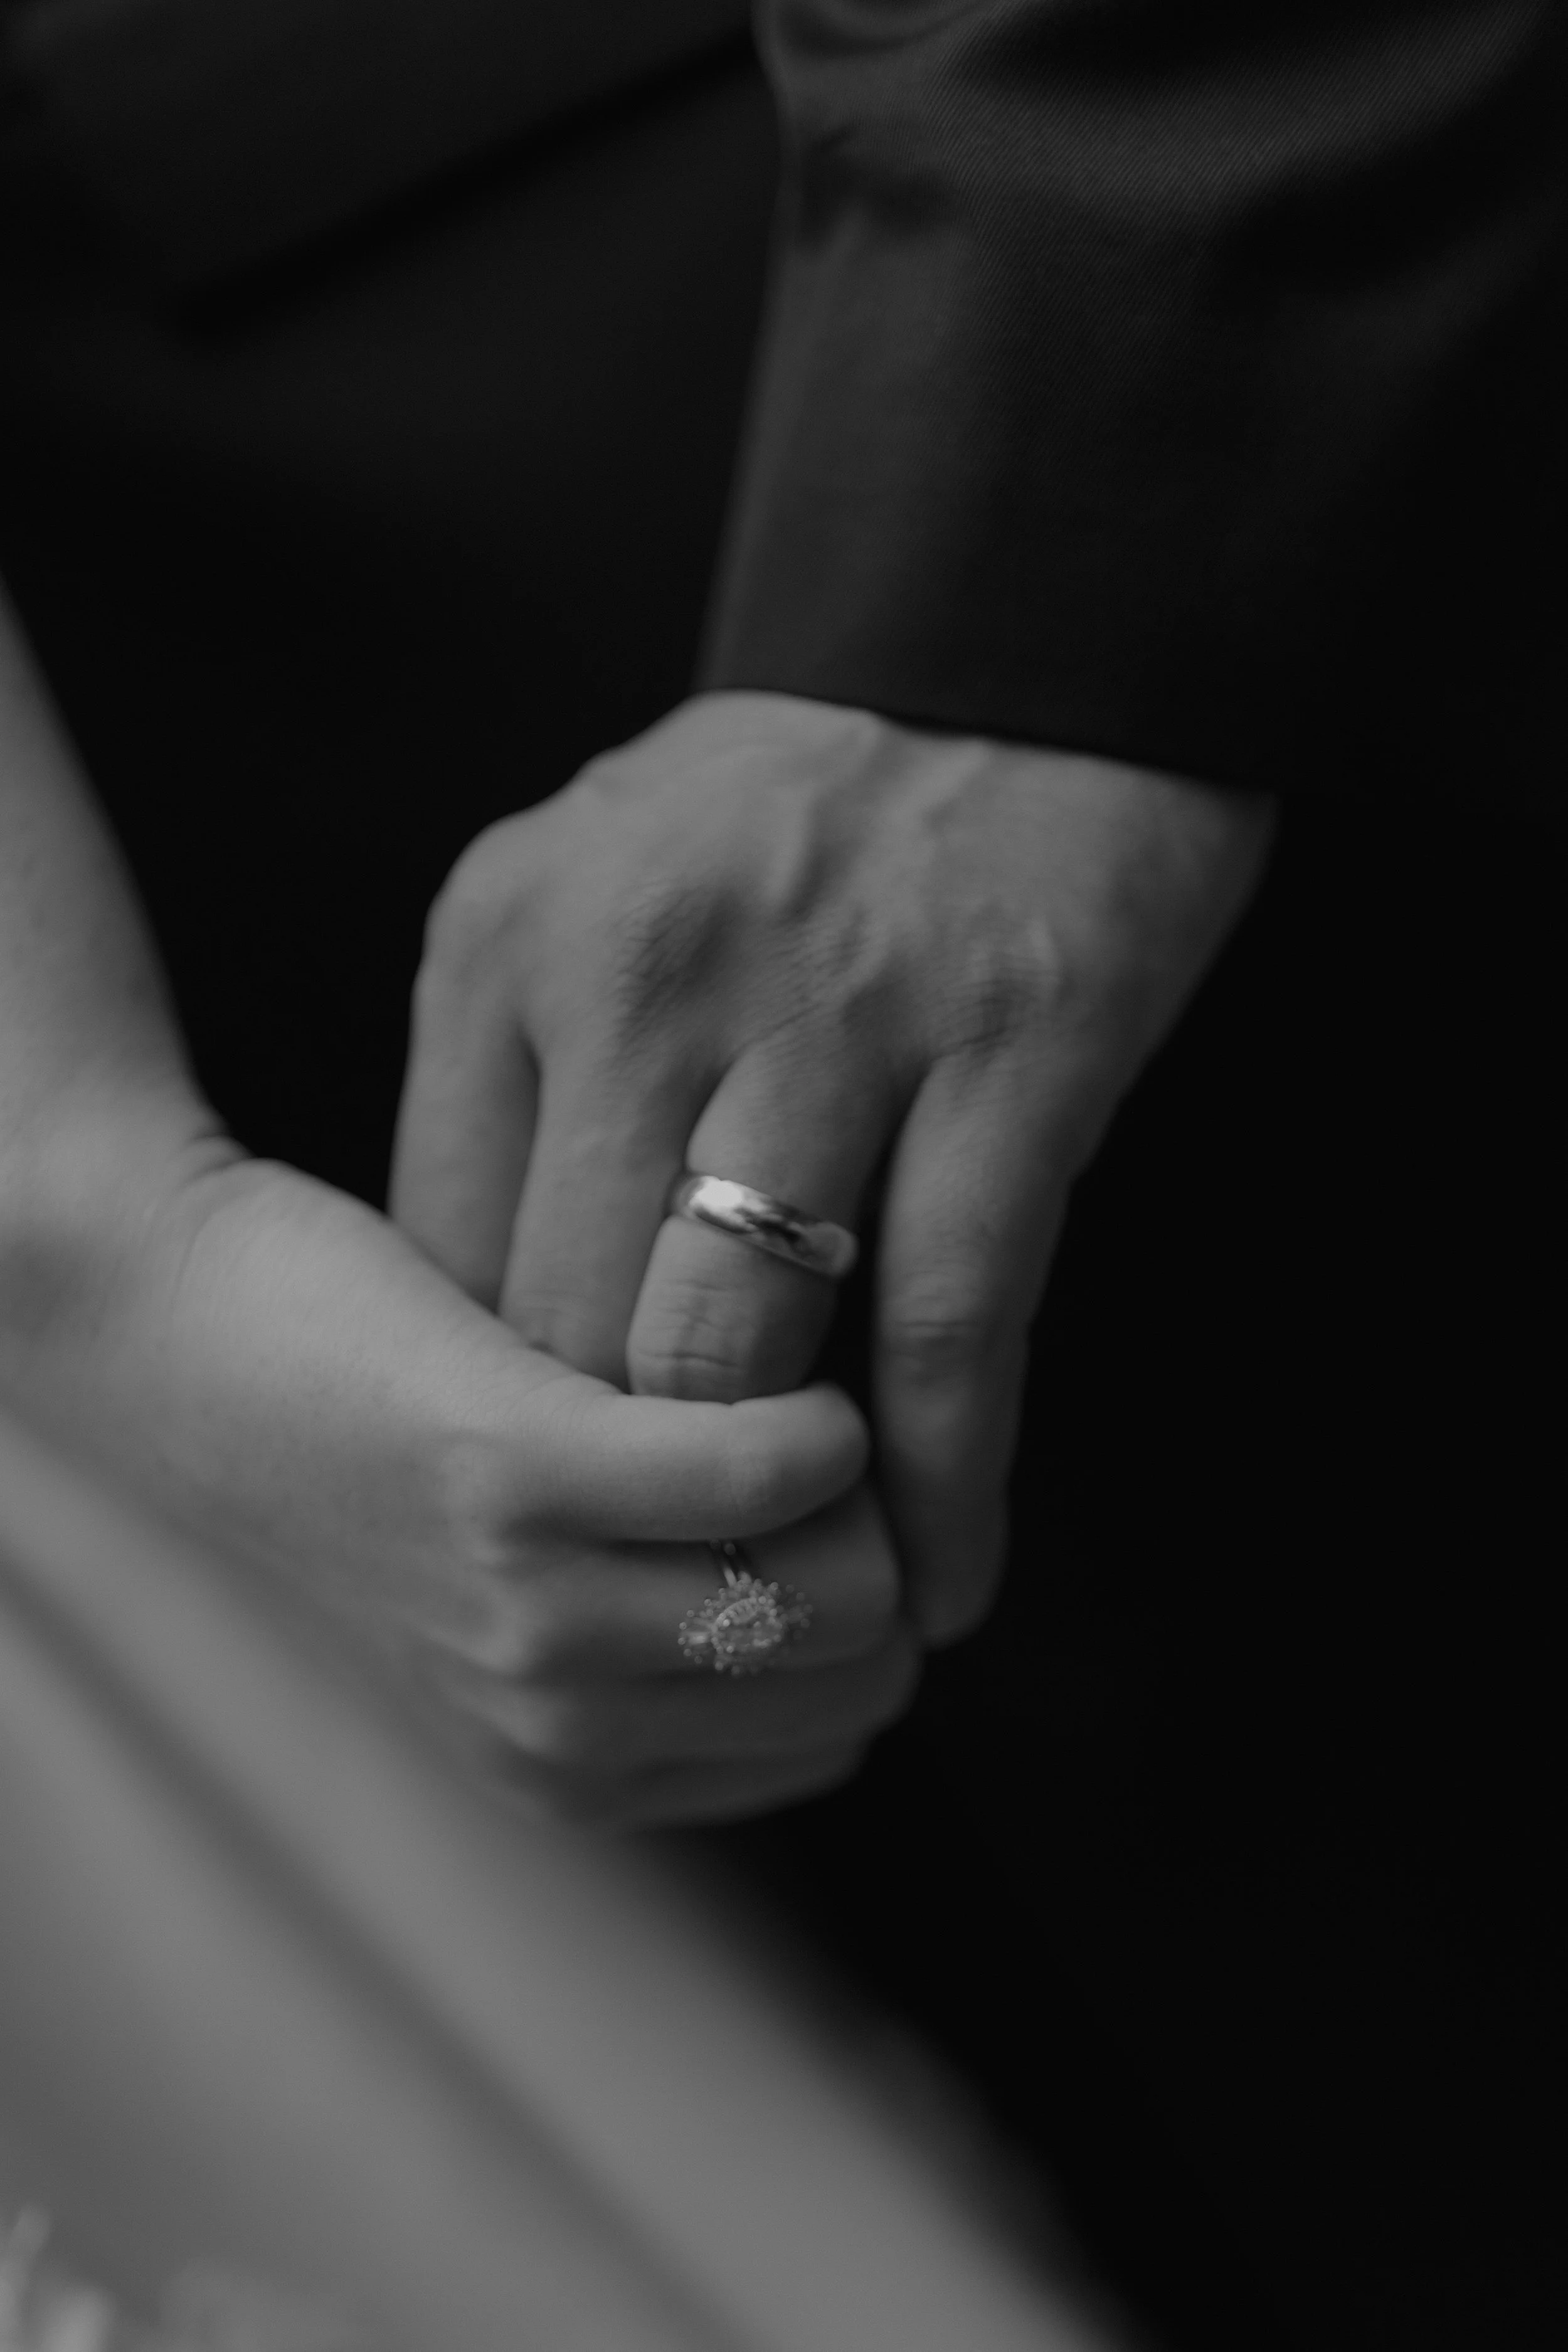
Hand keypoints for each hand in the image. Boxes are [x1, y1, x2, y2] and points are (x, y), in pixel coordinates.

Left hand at [2, 1109, 911, 1827]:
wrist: (183, 1328)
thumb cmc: (388, 1434)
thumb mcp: (525, 1586)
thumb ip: (671, 1629)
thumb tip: (880, 1583)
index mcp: (566, 1764)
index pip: (834, 1738)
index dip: (873, 1615)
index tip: (847, 1509)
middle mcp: (549, 1719)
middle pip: (853, 1668)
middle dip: (885, 1548)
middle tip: (836, 1435)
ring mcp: (527, 1609)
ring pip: (832, 1580)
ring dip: (858, 1470)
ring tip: (803, 1378)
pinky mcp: (513, 1471)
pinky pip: (764, 1469)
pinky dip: (804, 1407)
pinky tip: (772, 1339)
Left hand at [392, 692, 1275, 1640]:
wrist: (1022, 640)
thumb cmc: (796, 808)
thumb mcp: (594, 892)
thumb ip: (529, 1082)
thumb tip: (514, 1335)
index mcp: (507, 939)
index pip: (446, 1252)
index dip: (502, 1406)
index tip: (562, 1491)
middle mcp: (639, 973)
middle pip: (573, 1327)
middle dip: (623, 1481)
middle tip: (679, 1580)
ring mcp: (828, 1010)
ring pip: (735, 1349)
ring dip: (774, 1511)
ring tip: (808, 1598)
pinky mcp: (1008, 1049)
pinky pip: (949, 1327)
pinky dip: (944, 1484)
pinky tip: (944, 1574)